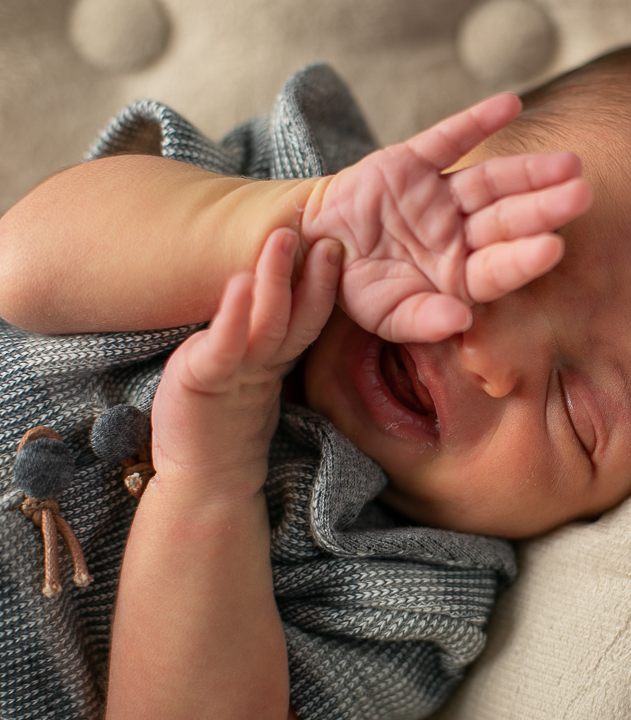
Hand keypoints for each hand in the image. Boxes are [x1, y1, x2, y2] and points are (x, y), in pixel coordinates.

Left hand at [150, 229, 341, 499]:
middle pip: (299, 316)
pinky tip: (240, 283)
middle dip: (316, 278)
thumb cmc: (220, 426)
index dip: (325, 286)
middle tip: (328, 238)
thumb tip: (277, 301)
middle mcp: (264, 362)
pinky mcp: (206, 379)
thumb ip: (264, 343)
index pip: (309, 318)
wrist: (203, 480)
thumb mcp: (247, 376)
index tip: (338, 247)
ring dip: (276, 280)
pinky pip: (225, 343)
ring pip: (267, 322)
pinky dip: (234, 313)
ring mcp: (237, 370)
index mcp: (276, 359)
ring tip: (283, 240)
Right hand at [301, 93, 592, 342]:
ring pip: (491, 181)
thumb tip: (461, 322)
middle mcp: (459, 234)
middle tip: (583, 194)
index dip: (524, 258)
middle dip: (545, 207)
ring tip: (569, 162)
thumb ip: (423, 321)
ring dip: (529, 170)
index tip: (553, 248)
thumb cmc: (359, 288)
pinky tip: (511, 104)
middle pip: (508, 219)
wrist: (315, 246)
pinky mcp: (414, 161)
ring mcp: (440, 196)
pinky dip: (478, 120)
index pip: (499, 267)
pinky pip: (449, 138)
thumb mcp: (386, 314)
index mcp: (460, 275)